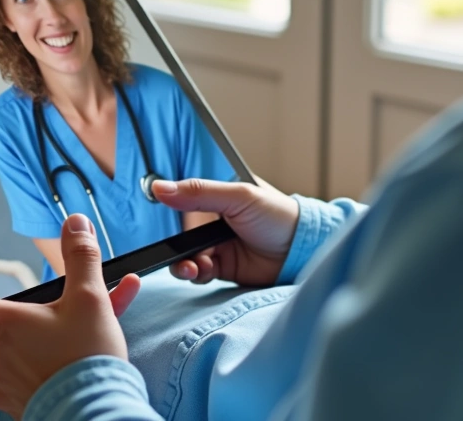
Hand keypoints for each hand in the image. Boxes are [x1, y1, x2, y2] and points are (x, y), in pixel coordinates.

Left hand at [0, 214, 141, 419]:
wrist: (98, 414)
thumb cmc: (85, 358)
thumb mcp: (90, 299)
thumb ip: (81, 258)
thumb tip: (75, 224)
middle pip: (9, 324)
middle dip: (46, 314)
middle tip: (80, 311)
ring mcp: (4, 384)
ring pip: (27, 350)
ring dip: (56, 338)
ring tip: (97, 337)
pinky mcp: (22, 405)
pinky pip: (34, 375)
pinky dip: (56, 363)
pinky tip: (84, 362)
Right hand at [152, 177, 298, 286]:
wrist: (303, 252)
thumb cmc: (280, 216)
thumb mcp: (239, 197)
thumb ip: (199, 192)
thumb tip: (159, 187)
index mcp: (219, 195)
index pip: (185, 199)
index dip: (173, 208)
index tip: (161, 212)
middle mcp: (215, 220)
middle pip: (182, 232)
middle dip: (177, 244)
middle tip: (179, 252)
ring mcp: (218, 244)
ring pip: (187, 254)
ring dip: (184, 262)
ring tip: (192, 267)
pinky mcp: (223, 267)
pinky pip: (199, 272)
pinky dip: (196, 274)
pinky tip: (201, 272)